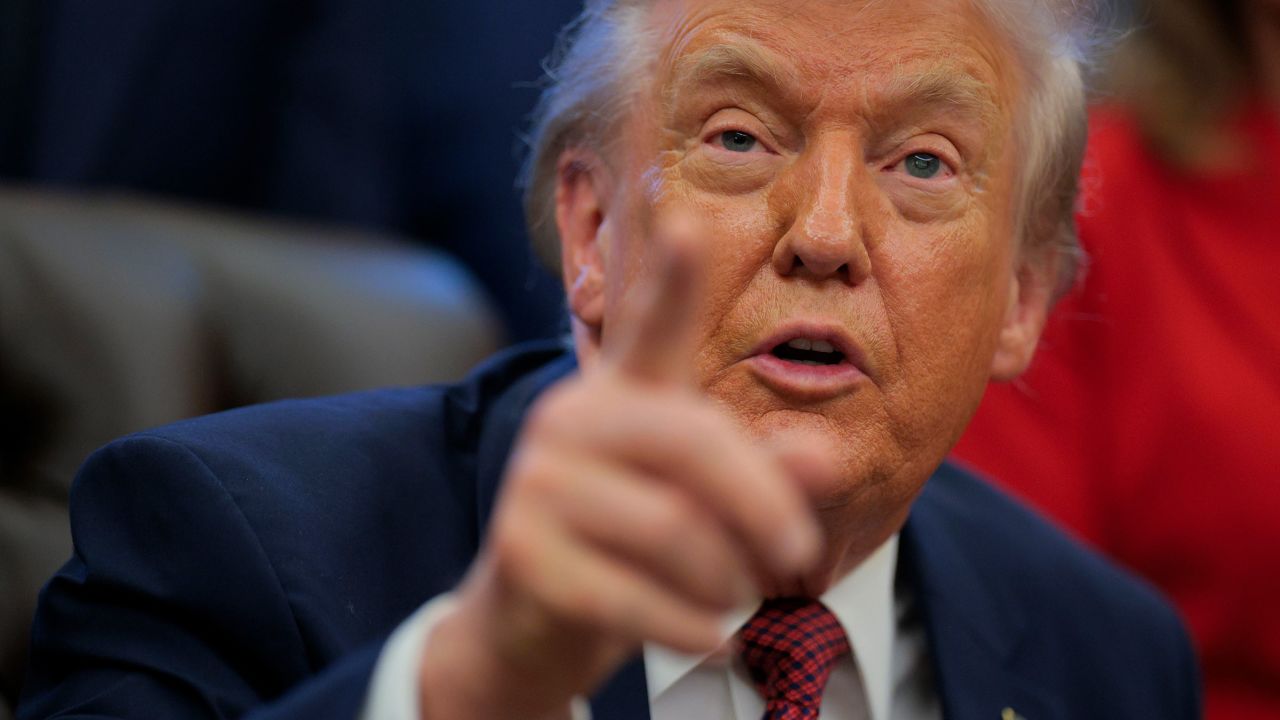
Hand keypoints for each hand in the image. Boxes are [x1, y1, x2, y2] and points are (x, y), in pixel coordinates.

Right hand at [417, 217, 824, 719]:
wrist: (531, 622)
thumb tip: (827, 453)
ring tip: (733, 598)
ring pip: (673, 529)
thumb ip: (765, 475)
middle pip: (694, 441)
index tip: (687, 219)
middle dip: (764, 505)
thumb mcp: (705, 506)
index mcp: (620, 394)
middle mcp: (572, 420)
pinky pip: (633, 595)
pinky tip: (713, 639)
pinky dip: (691, 627)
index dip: (671, 276)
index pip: (651, 327)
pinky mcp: (521, 551)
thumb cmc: (633, 548)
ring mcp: (537, 483)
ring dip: (726, 579)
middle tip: (800, 554)